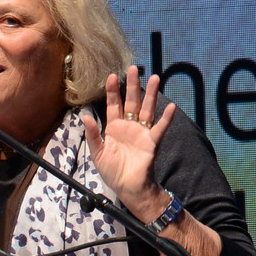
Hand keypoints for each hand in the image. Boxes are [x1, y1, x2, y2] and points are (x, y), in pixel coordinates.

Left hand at [83, 65, 175, 210]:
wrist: (127, 187)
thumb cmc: (112, 171)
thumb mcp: (97, 153)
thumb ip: (92, 134)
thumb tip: (85, 117)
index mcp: (114, 127)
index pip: (113, 105)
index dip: (113, 91)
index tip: (111, 76)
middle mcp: (129, 126)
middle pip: (132, 101)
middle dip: (132, 85)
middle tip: (134, 68)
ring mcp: (142, 132)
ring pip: (147, 109)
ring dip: (151, 94)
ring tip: (155, 78)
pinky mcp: (151, 142)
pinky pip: (160, 128)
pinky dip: (166, 118)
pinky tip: (170, 107)